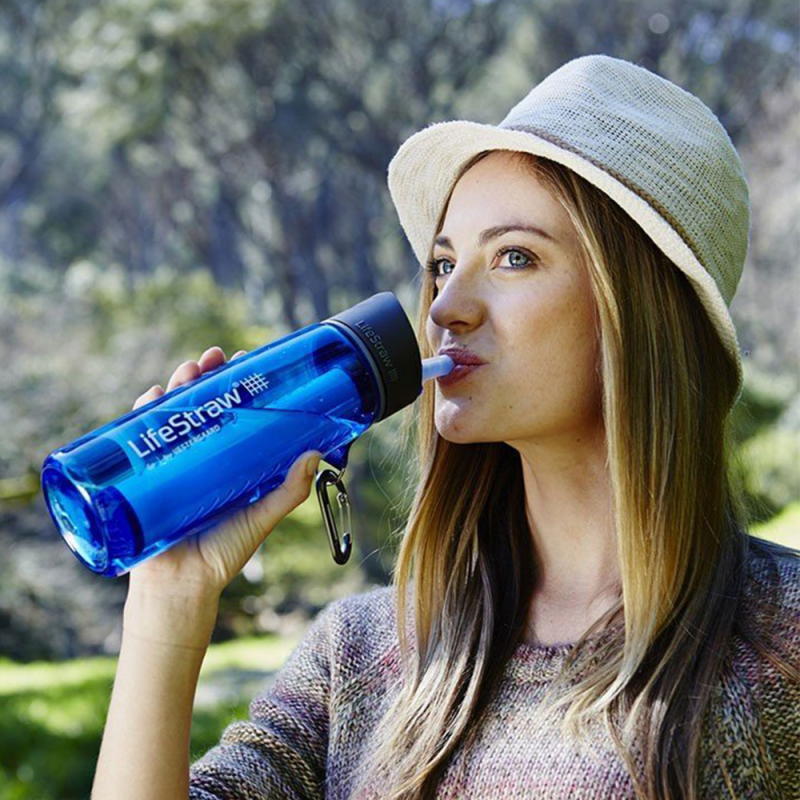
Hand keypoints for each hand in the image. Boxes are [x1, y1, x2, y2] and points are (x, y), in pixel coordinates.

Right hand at [127, 346, 321, 601]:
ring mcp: (170, 463)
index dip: (236, 385)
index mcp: (228, 461)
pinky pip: (138, 438)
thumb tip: (315, 453)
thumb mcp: (261, 518)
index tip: (245, 361)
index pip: (233, 412)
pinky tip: (151, 397)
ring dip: (176, 385)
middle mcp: (200, 456)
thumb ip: (289, 491)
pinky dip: (142, 413)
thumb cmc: (222, 554)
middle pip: (200, 405)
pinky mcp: (143, 475)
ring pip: (170, 413)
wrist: (180, 588)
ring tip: (188, 370)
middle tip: (213, 358)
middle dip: (204, 375)